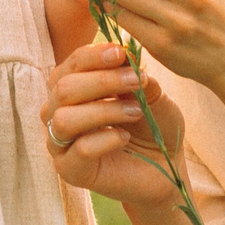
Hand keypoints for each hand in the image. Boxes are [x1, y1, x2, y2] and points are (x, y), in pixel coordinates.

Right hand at [40, 41, 189, 212]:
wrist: (166, 166)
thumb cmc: (152, 125)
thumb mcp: (149, 93)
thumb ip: (134, 75)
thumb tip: (124, 56)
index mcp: (72, 90)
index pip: (69, 66)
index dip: (93, 56)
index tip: (121, 52)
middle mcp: (58, 114)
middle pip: (63, 89)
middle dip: (103, 81)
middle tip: (137, 81)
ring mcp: (61, 145)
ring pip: (65, 119)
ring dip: (104, 110)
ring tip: (135, 112)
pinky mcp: (71, 171)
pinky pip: (80, 150)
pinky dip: (107, 139)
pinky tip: (125, 137)